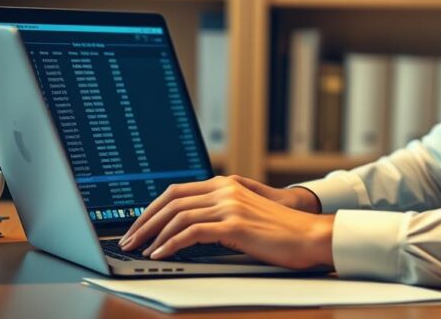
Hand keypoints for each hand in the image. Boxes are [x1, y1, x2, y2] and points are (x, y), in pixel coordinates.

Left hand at [117, 175, 332, 269]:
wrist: (311, 235)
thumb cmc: (281, 232)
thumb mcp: (245, 215)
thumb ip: (220, 214)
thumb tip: (188, 228)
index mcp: (225, 185)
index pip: (175, 191)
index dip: (151, 208)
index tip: (137, 225)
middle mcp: (225, 190)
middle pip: (170, 201)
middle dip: (144, 222)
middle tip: (129, 240)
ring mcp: (230, 206)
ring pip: (178, 216)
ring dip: (153, 235)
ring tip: (140, 250)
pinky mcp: (235, 225)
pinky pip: (192, 233)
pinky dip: (171, 244)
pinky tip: (161, 254)